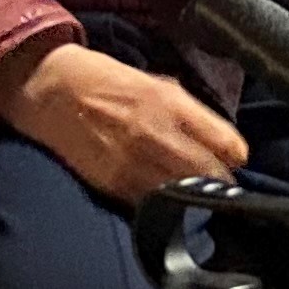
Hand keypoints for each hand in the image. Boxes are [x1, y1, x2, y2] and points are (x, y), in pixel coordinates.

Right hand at [0, 37, 249, 204]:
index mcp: (172, 103)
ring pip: (185, 195)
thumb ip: (192, 114)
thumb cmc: (104, 81)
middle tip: (221, 187)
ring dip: (196, 200)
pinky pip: (153, 205)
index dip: (236, 158)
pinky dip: (165, 208)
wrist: (51, 90)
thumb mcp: (156, 84)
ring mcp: (135, 162)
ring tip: (196, 198)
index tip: (236, 164)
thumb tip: (225, 145)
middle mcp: (157, 133)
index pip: (227, 143)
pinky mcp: (114, 184)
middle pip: (211, 175)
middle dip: (221, 183)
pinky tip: (165, 203)